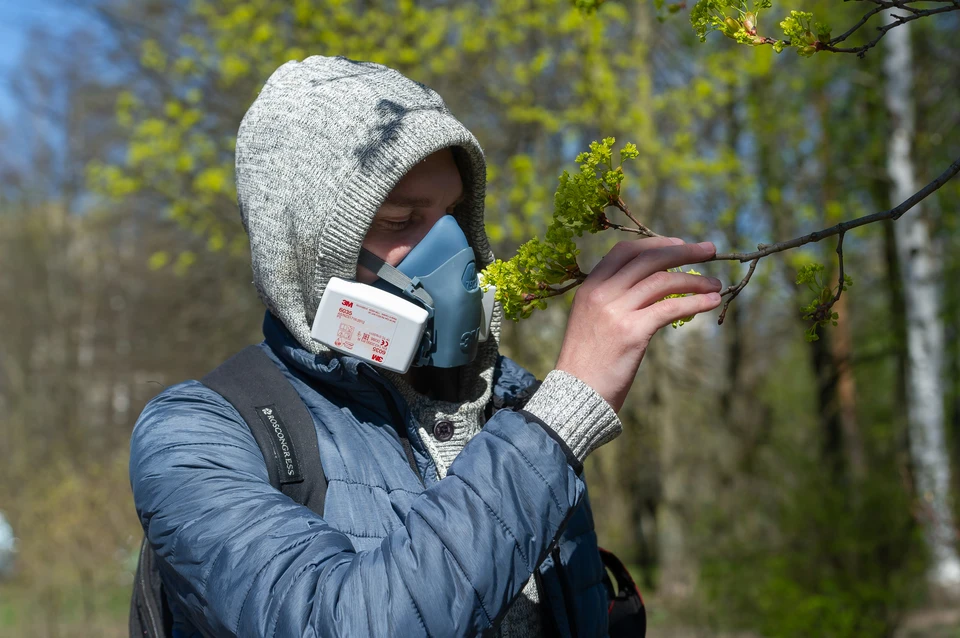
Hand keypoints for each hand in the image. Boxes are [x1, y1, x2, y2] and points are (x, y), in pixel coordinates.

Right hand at [555, 237, 721, 412]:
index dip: (655, 244)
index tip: (679, 244)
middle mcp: (601, 293)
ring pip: (663, 281)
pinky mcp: (632, 332)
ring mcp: (616, 311)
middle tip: (710, 250)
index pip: (625, 252)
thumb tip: (651, 288)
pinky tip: (712, 302)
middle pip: (649, 260)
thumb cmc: (588, 363)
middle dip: (684, 251)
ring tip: (716, 285)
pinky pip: (670, 308)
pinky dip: (695, 302)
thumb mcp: (591, 321)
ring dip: (695, 280)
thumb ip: (613, 301)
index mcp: (589, 288)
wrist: (576, 394)